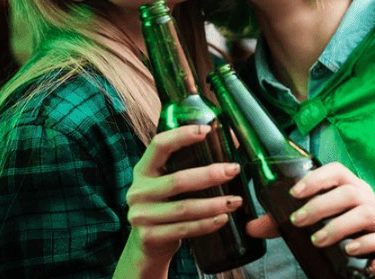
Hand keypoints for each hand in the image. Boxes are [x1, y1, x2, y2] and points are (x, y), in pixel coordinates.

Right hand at [125, 125, 244, 263]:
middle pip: (177, 180)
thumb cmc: (166, 205)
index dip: (182, 135)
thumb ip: (190, 164)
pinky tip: (223, 219)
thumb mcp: (168, 182)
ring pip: (184, 208)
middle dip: (209, 175)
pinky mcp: (149, 237)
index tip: (206, 130)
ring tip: (236, 200)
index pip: (159, 145)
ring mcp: (141, 215)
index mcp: (143, 169)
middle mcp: (138, 191)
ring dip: (214, 204)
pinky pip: (183, 229)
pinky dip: (206, 224)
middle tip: (233, 170)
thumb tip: (231, 140)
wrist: (147, 245)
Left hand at [247, 162, 374, 271]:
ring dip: (338, 225)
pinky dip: (364, 242)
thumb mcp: (312, 227)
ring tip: (317, 240)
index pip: (337, 171)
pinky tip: (347, 249)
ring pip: (365, 212)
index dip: (316, 178)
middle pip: (349, 192)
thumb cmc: (340, 237)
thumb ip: (282, 225)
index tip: (294, 193)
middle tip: (297, 222)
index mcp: (351, 187)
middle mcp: (370, 198)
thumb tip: (251, 227)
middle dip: (320, 205)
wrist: (372, 265)